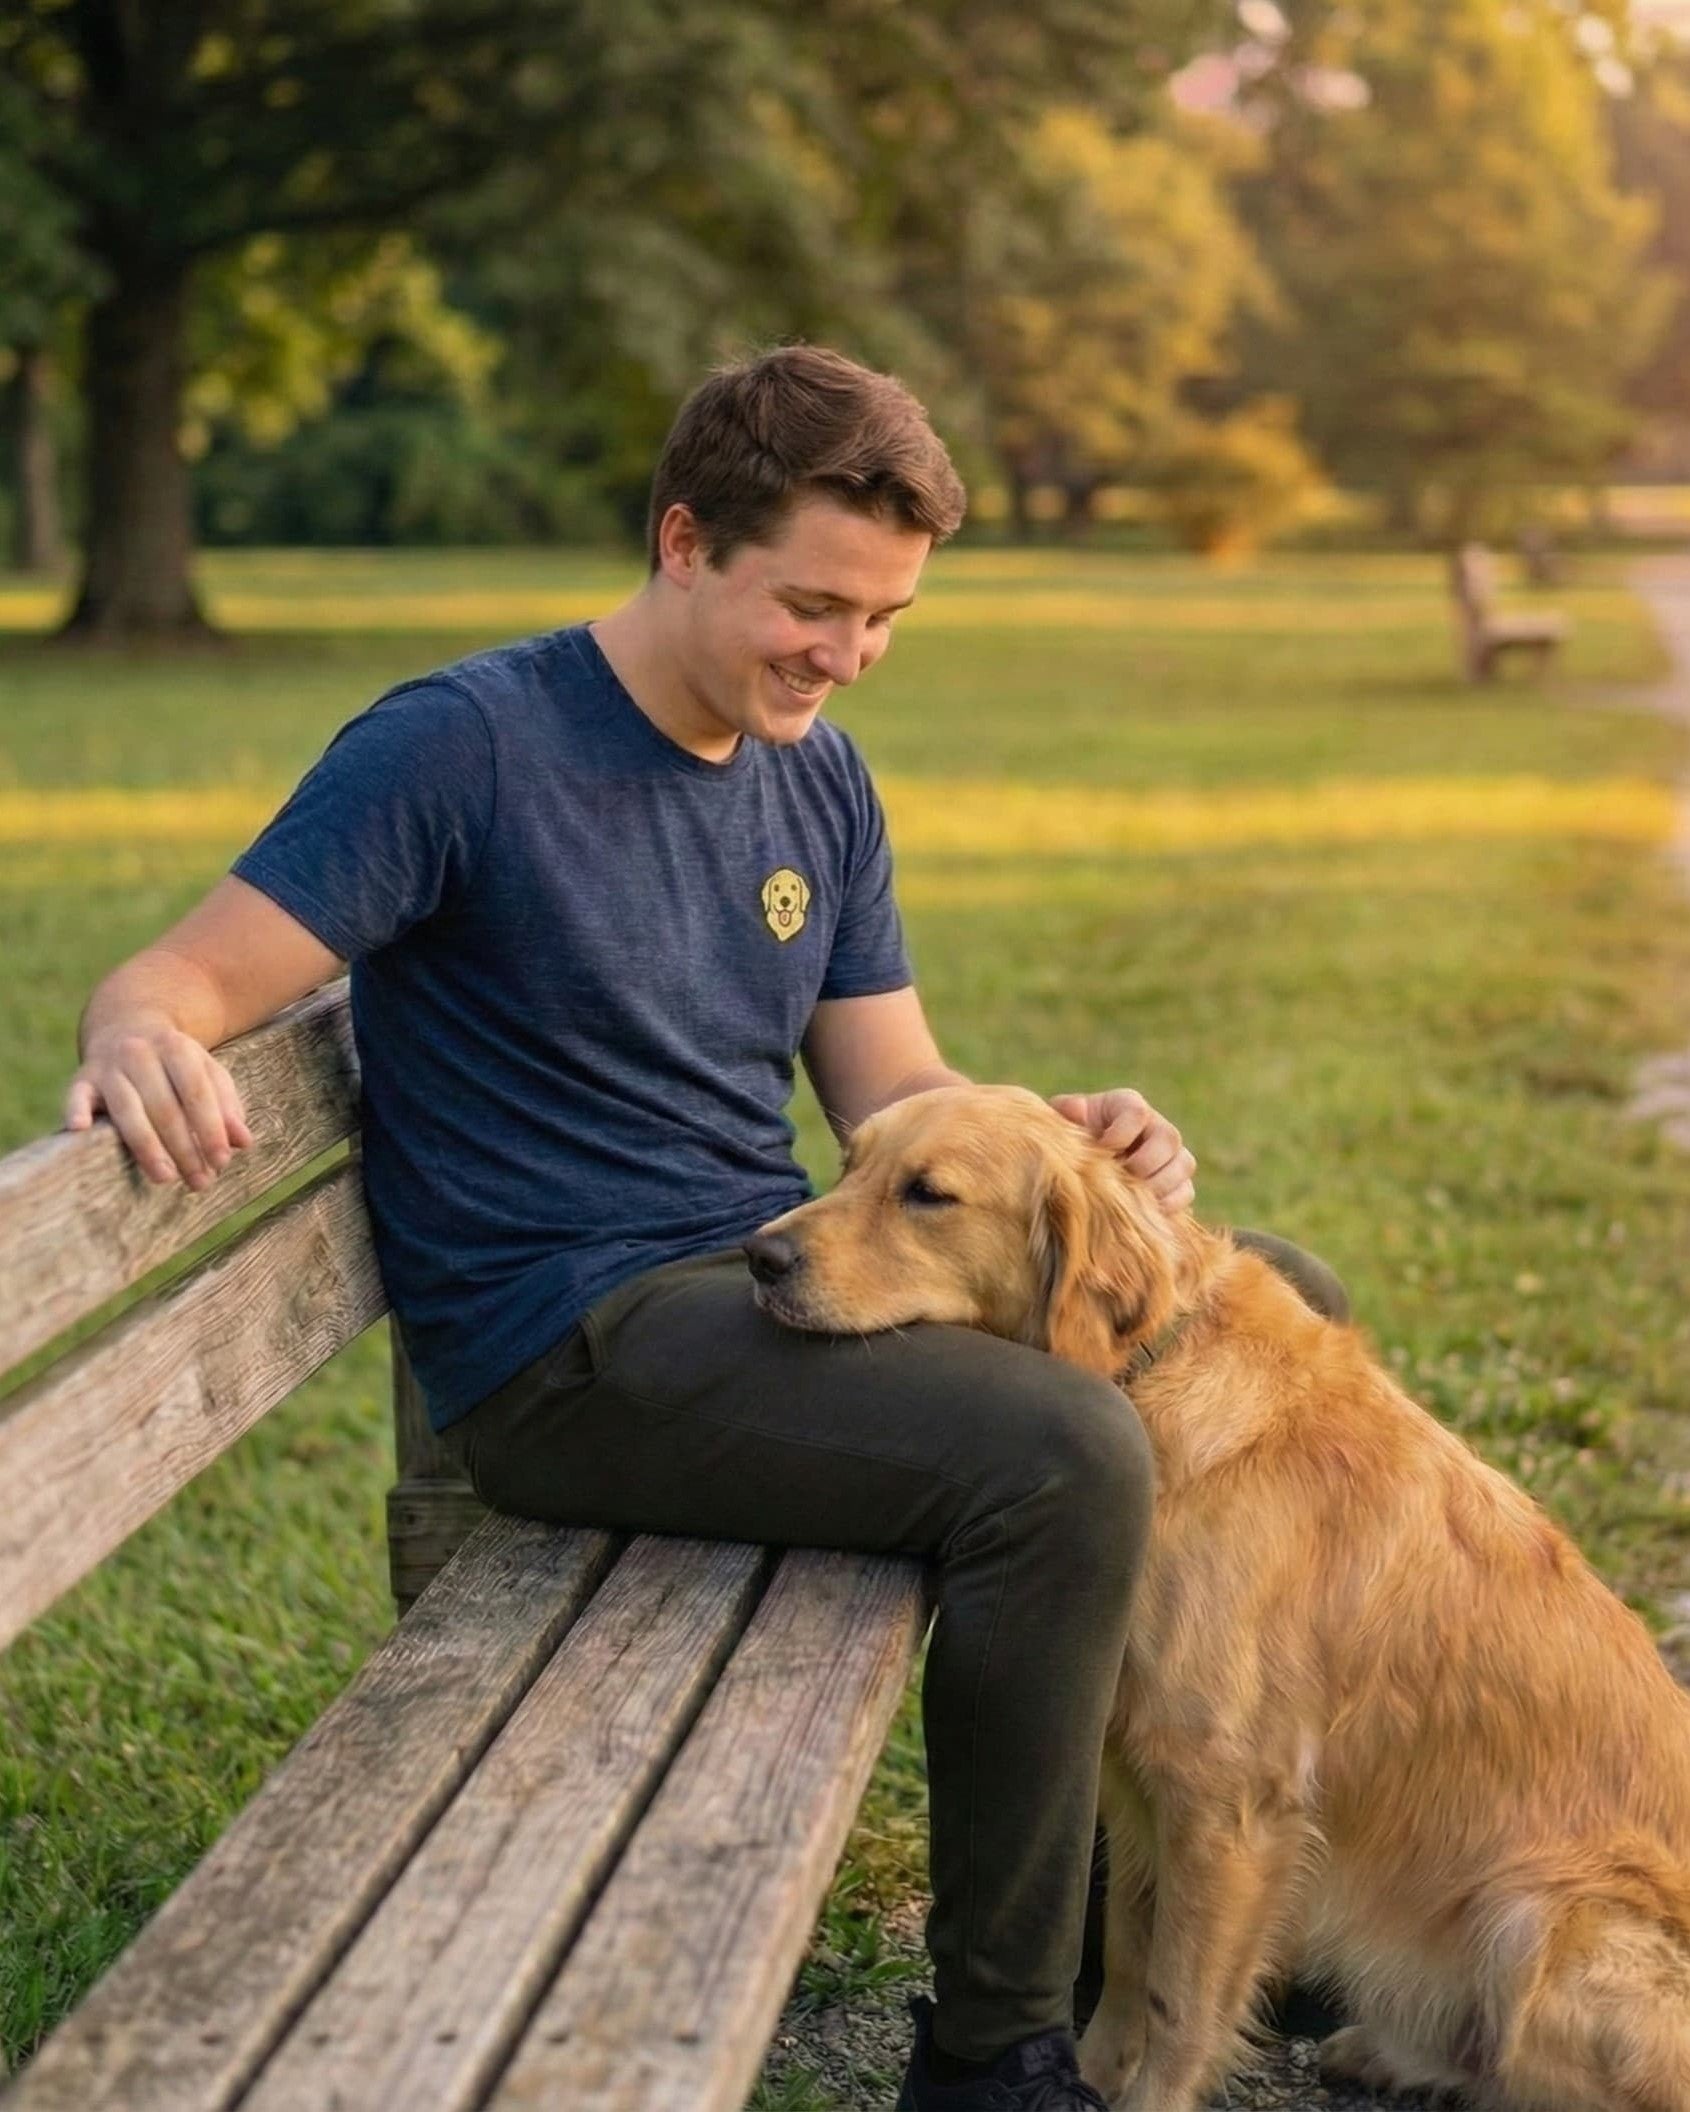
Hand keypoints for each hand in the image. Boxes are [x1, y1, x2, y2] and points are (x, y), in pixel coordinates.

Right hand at [64, 1023, 253, 1190]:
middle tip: (200, 1181)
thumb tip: (244, 1142)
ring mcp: (109, 1065)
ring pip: (127, 1108)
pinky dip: (76, 1110)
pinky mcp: (83, 1078)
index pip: (197, 1093)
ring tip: (166, 1177)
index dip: (211, 1128)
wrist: (127, 1024)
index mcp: (177, 1048)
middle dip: (184, 1147)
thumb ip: (227, 1106)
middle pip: (164, 1106)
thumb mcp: (207, 1073)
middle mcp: (140, 1053)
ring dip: (146, 1146)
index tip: (222, 1161)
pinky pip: (77, 1095)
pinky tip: (80, 1129)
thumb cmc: (177, 1064)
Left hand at [1049, 1087, 1195, 1213]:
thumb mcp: (1062, 1124)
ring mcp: (1170, 1156)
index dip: (1122, 1132)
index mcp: (1127, 1107)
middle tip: (1123, 1176)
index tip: (1102, 1148)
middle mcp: (1155, 1127)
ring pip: (1183, 1165)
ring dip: (1160, 1185)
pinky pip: (1185, 1193)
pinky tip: (1142, 1212)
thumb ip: (1064, 1113)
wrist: (1080, 1173)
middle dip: (1146, 1162)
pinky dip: (1168, 1204)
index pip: (1137, 1112)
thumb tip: (1075, 1109)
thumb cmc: (1070, 1142)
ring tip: (1133, 1198)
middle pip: (1169, 1137)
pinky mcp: (1177, 1184)